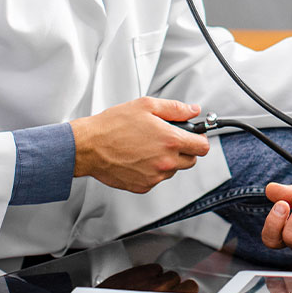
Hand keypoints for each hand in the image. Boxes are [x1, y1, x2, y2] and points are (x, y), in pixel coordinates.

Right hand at [70, 97, 209, 192]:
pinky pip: (157, 178)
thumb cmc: (113, 125)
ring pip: (173, 170)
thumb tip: (193, 110)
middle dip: (184, 150)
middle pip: (191, 161)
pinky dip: (152, 170)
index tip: (194, 136)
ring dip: (167, 160)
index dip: (200, 140)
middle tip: (167, 139)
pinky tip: (138, 158)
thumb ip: (175, 108)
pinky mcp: (143, 186)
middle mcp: (165, 161)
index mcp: (170, 140)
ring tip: (147, 147)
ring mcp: (155, 176)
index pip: (202, 147)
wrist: (89, 147)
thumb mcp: (146, 106)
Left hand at [96, 264, 198, 292]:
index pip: (191, 289)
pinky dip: (150, 273)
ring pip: (167, 273)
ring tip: (153, 288)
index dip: (188, 291)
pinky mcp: (136, 272)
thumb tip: (175, 291)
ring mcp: (148, 281)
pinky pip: (153, 268)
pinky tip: (143, 282)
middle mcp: (160, 289)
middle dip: (175, 287)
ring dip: (162, 280)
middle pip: (181, 280)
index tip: (186, 292)